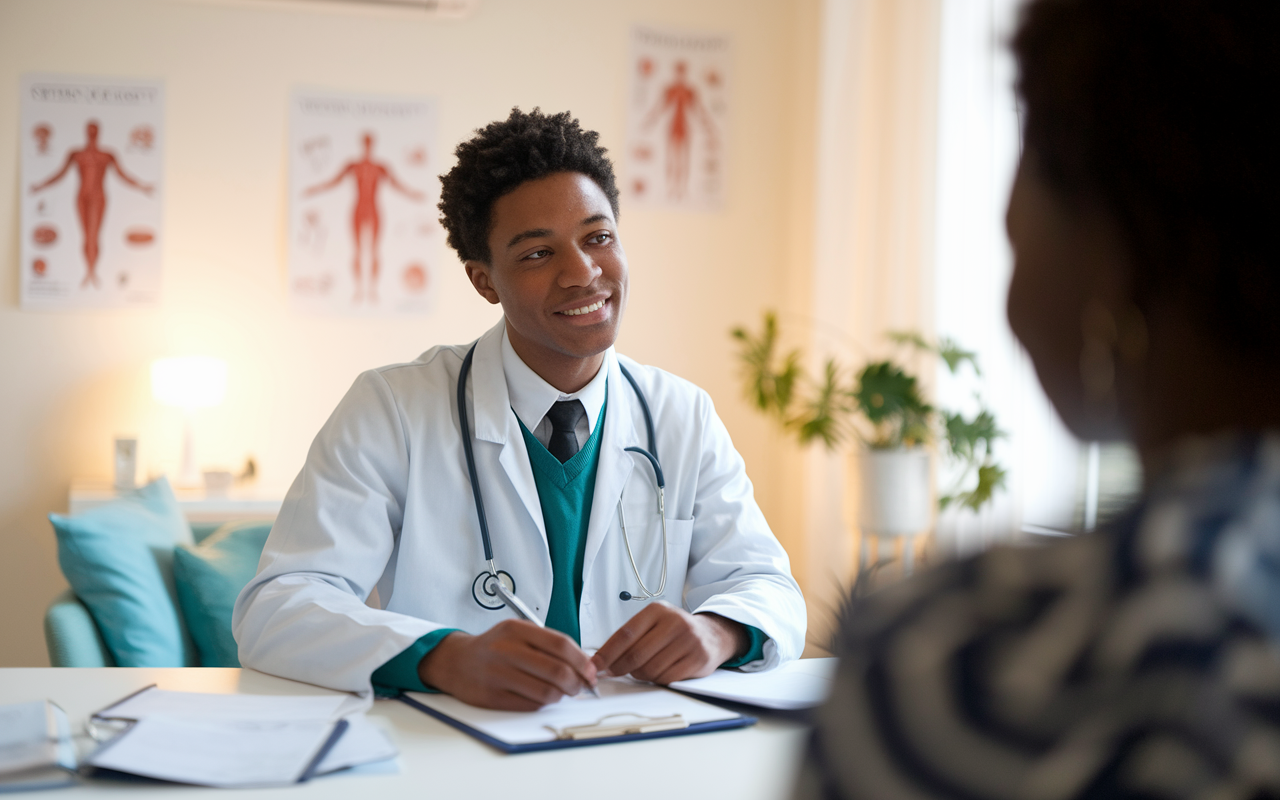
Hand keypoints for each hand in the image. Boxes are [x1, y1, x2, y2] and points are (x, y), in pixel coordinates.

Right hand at [418, 620, 596, 710]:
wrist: (456, 661)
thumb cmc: (494, 647)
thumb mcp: (518, 632)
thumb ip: (547, 643)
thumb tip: (582, 662)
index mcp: (516, 630)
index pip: (561, 645)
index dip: (581, 661)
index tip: (590, 671)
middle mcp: (506, 650)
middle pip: (557, 671)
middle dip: (576, 682)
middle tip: (580, 686)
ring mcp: (498, 674)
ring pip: (546, 692)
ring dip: (561, 696)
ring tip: (561, 692)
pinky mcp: (492, 697)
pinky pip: (530, 705)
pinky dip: (543, 703)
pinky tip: (541, 697)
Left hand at [591, 603, 746, 684]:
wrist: (713, 635)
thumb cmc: (676, 631)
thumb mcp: (654, 623)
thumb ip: (631, 637)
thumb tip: (601, 660)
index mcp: (658, 611)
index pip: (625, 634)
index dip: (606, 653)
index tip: (594, 666)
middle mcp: (674, 622)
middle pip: (636, 655)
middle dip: (620, 668)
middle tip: (613, 673)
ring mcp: (688, 641)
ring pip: (650, 670)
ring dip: (640, 675)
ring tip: (642, 669)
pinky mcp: (698, 659)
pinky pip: (666, 679)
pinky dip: (657, 680)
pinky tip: (658, 673)